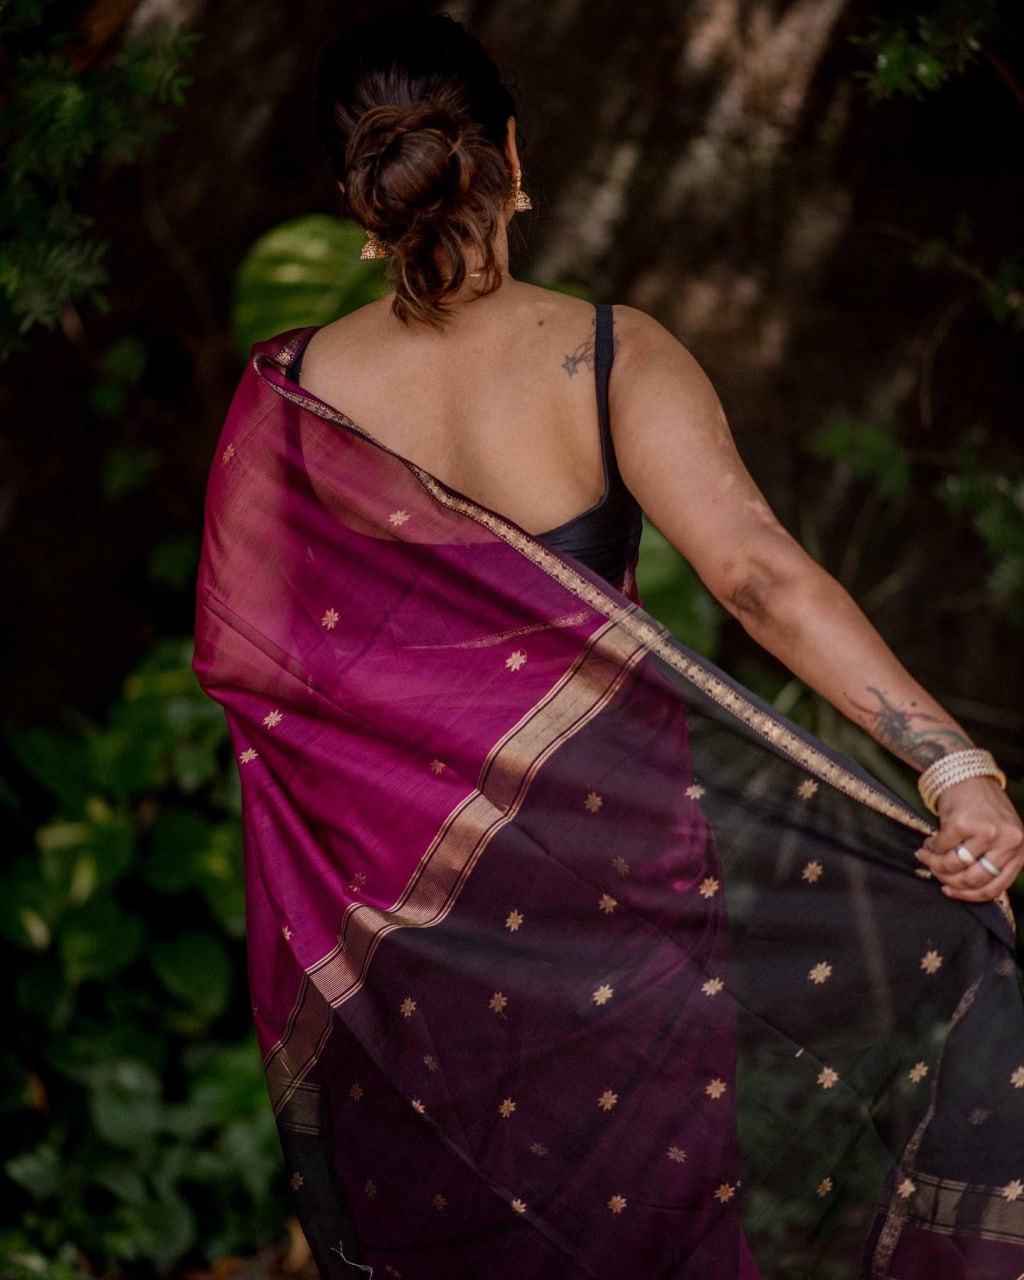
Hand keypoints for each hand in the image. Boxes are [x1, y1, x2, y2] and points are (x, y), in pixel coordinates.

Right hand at [914, 776, 1023, 902]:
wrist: (967, 775)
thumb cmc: (983, 807)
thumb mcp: (1001, 835)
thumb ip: (993, 860)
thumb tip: (964, 889)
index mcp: (1020, 849)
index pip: (994, 888)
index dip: (968, 895)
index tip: (950, 891)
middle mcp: (1008, 842)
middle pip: (973, 879)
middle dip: (948, 880)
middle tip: (935, 874)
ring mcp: (986, 832)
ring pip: (954, 866)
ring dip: (934, 864)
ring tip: (926, 857)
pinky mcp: (962, 824)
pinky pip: (941, 848)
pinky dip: (930, 848)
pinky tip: (928, 842)